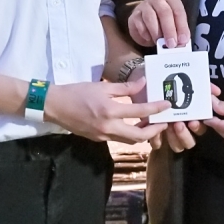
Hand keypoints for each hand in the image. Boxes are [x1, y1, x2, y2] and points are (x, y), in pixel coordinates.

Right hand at [43, 76, 169, 143]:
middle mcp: (109, 127)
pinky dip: (130, 134)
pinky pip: (119, 139)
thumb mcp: (102, 86)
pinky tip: (133, 124)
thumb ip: (125, 87)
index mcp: (110, 111)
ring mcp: (103, 136)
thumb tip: (143, 82)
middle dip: (154, 130)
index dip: (156, 109)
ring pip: (130, 140)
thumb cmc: (78, 92)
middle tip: (163, 121)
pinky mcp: (98, 139)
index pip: (140, 112)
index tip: (167, 105)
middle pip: (139, 136)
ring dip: (143, 134)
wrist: (55, 106)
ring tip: (150, 123)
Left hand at [126, 64, 219, 152]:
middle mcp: (181, 126)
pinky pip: (157, 143)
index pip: (200, 129)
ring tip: (167, 125)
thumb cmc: (167, 80)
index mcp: (190, 117)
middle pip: (189, 143)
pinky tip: (154, 127)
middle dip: (185, 135)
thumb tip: (217, 92)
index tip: (193, 121)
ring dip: (173, 138)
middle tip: (178, 124)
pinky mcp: (152, 132)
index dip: (198, 128)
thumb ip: (203, 85)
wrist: (145, 77)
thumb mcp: (186, 80)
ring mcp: (167, 131)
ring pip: (176, 146)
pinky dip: (156, 138)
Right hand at [127, 0, 189, 47]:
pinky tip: (149, 39)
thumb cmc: (163, 23)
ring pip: (150, 18)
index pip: (178, 11)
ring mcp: (144, 6)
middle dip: (169, 30)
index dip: (182, 26)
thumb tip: (181, 42)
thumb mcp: (174, 25)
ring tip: (160, 43)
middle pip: (164, 12)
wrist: (144, 23)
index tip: (183, 40)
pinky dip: (145, 34)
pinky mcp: (134, 15)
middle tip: (172, 44)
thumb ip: (178, 32)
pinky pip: (140, 25)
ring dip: (156, 33)